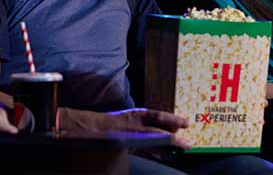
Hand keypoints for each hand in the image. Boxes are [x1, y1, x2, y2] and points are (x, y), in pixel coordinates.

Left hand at [0, 89, 17, 160]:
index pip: (12, 131)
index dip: (10, 139)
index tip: (4, 144)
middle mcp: (1, 115)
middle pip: (10, 130)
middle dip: (4, 136)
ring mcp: (2, 111)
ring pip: (8, 125)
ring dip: (2, 130)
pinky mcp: (2, 109)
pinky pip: (6, 120)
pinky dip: (1, 124)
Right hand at [59, 107, 191, 148]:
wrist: (85, 128)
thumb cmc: (109, 123)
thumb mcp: (128, 119)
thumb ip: (143, 125)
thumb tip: (164, 133)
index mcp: (134, 115)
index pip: (156, 116)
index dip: (171, 119)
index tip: (186, 123)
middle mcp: (132, 124)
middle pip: (156, 129)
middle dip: (173, 136)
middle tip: (188, 143)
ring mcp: (127, 135)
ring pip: (150, 141)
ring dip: (166, 147)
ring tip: (180, 149)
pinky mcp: (123, 145)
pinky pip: (141, 151)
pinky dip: (154, 154)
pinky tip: (163, 156)